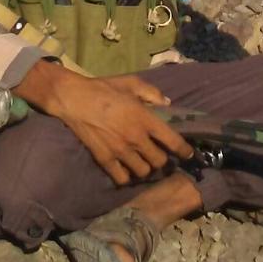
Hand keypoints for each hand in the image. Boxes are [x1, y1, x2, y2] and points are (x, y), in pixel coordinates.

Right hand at [14, 63, 193, 184]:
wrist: (75, 99)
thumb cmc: (105, 88)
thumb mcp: (131, 83)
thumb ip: (152, 93)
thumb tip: (167, 104)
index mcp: (145, 118)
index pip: (172, 141)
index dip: (184, 150)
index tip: (188, 154)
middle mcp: (136, 138)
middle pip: (159, 161)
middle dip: (163, 160)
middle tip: (160, 155)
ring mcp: (120, 151)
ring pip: (143, 172)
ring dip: (146, 168)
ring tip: (143, 162)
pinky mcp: (105, 159)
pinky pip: (122, 178)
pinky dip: (127, 177)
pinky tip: (126, 169)